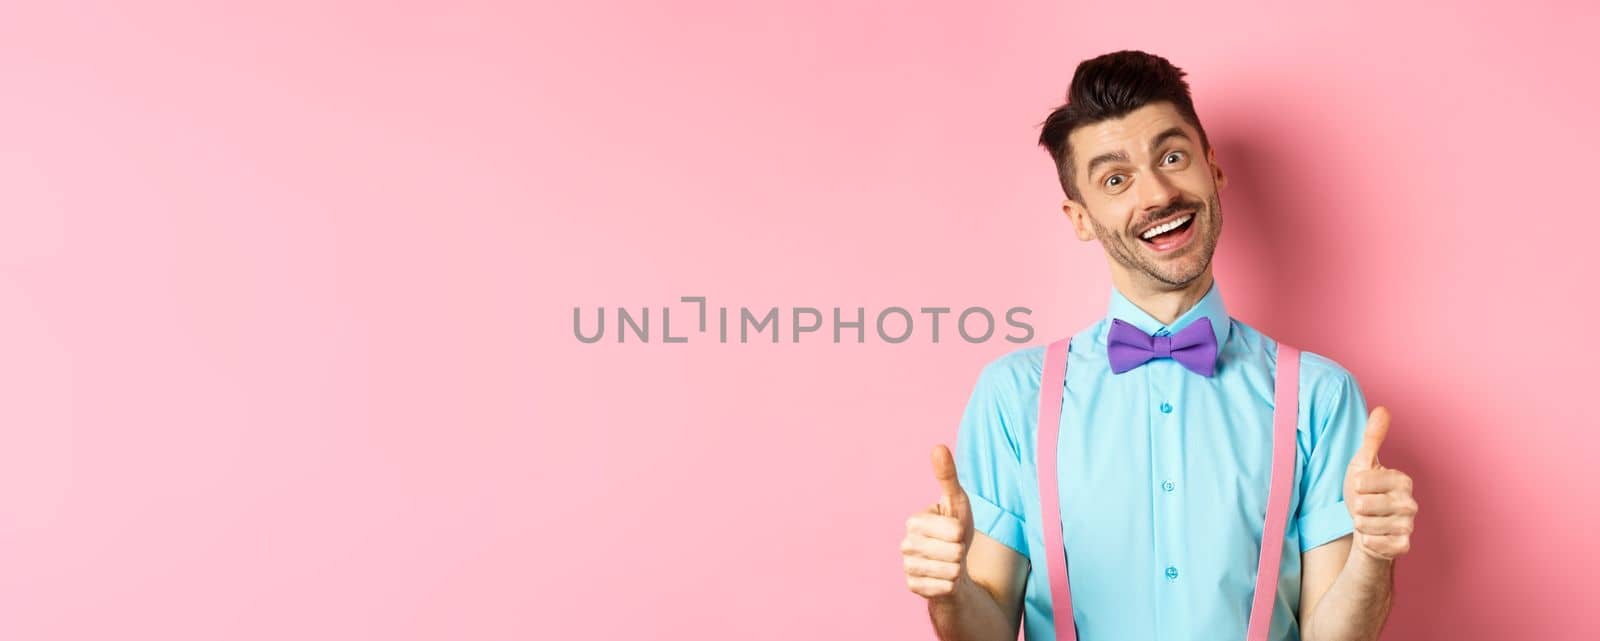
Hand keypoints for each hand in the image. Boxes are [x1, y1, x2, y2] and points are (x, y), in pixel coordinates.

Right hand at [901, 444, 975, 600]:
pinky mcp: (913, 587)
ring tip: (949, 563)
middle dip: (961, 552)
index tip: (955, 532)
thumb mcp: (957, 502)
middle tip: (953, 549)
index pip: (954, 530)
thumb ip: (947, 476)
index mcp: (914, 521)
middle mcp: (905, 544)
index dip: (962, 532)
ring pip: (950, 571)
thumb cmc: (955, 531)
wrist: (951, 566)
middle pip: (954, 552)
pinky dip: (951, 585)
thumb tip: (938, 446)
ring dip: (957, 569)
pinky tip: (943, 579)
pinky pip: (945, 587)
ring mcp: (907, 566)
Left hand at [1343, 406, 1417, 561]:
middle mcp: (1411, 502)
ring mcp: (1409, 526)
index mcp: (1402, 480)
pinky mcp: (1403, 546)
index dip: (1355, 486)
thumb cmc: (1364, 492)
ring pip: (1367, 526)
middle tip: (1364, 507)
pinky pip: (1376, 544)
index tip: (1363, 488)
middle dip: (1355, 507)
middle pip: (1363, 505)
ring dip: (1360, 524)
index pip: (1363, 482)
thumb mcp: (1362, 463)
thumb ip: (1372, 437)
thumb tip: (1383, 409)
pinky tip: (1373, 536)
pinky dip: (1367, 540)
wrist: (1366, 527)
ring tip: (1368, 520)